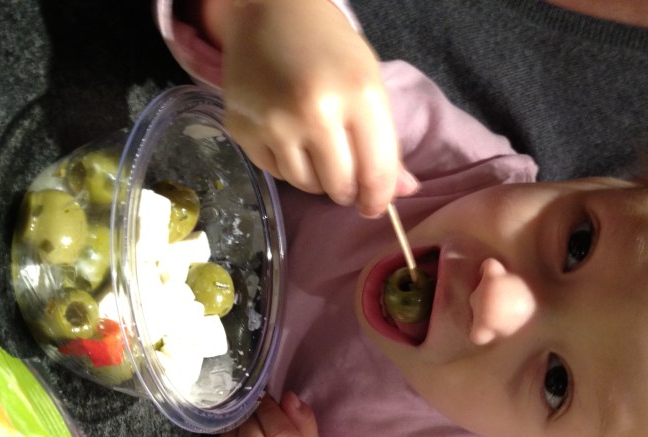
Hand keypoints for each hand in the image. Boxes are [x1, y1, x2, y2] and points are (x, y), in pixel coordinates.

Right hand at [209, 0, 417, 215]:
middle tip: (346, 176)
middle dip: (348, 190)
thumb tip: (404, 191)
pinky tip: (290, 139)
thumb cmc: (329, 49)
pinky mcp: (243, 129)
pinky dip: (289, 166)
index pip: (376, 172)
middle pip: (341, 186)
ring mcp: (274, 122)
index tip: (374, 206)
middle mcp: (315, 111)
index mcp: (359, 95)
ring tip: (318, 151)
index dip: (379, 198)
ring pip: (307, 186)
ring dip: (318, 180)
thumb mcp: (368, 85)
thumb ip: (386, 142)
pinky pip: (276, 173)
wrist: (268, 13)